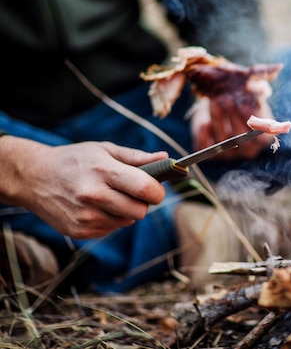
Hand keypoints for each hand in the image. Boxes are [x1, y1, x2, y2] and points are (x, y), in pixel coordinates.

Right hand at [0, 137, 167, 238]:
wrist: (32, 177)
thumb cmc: (74, 160)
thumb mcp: (104, 150)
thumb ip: (137, 157)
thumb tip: (167, 158)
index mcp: (103, 171)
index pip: (145, 188)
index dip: (157, 191)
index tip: (157, 188)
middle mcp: (93, 196)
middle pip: (140, 211)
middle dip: (143, 202)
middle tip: (134, 192)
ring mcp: (85, 217)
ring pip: (127, 221)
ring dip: (126, 211)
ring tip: (109, 196)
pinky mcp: (79, 231)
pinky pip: (112, 229)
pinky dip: (111, 219)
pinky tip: (96, 206)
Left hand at [190, 94, 274, 159]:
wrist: (222, 109)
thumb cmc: (242, 103)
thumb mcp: (251, 98)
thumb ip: (256, 94)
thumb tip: (259, 88)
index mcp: (262, 140)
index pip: (262, 137)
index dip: (254, 123)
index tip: (245, 105)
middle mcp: (247, 151)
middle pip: (241, 139)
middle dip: (233, 117)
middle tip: (228, 99)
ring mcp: (229, 154)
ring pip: (223, 141)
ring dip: (218, 119)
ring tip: (215, 101)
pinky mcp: (211, 153)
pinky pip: (206, 146)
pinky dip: (204, 135)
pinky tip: (205, 122)